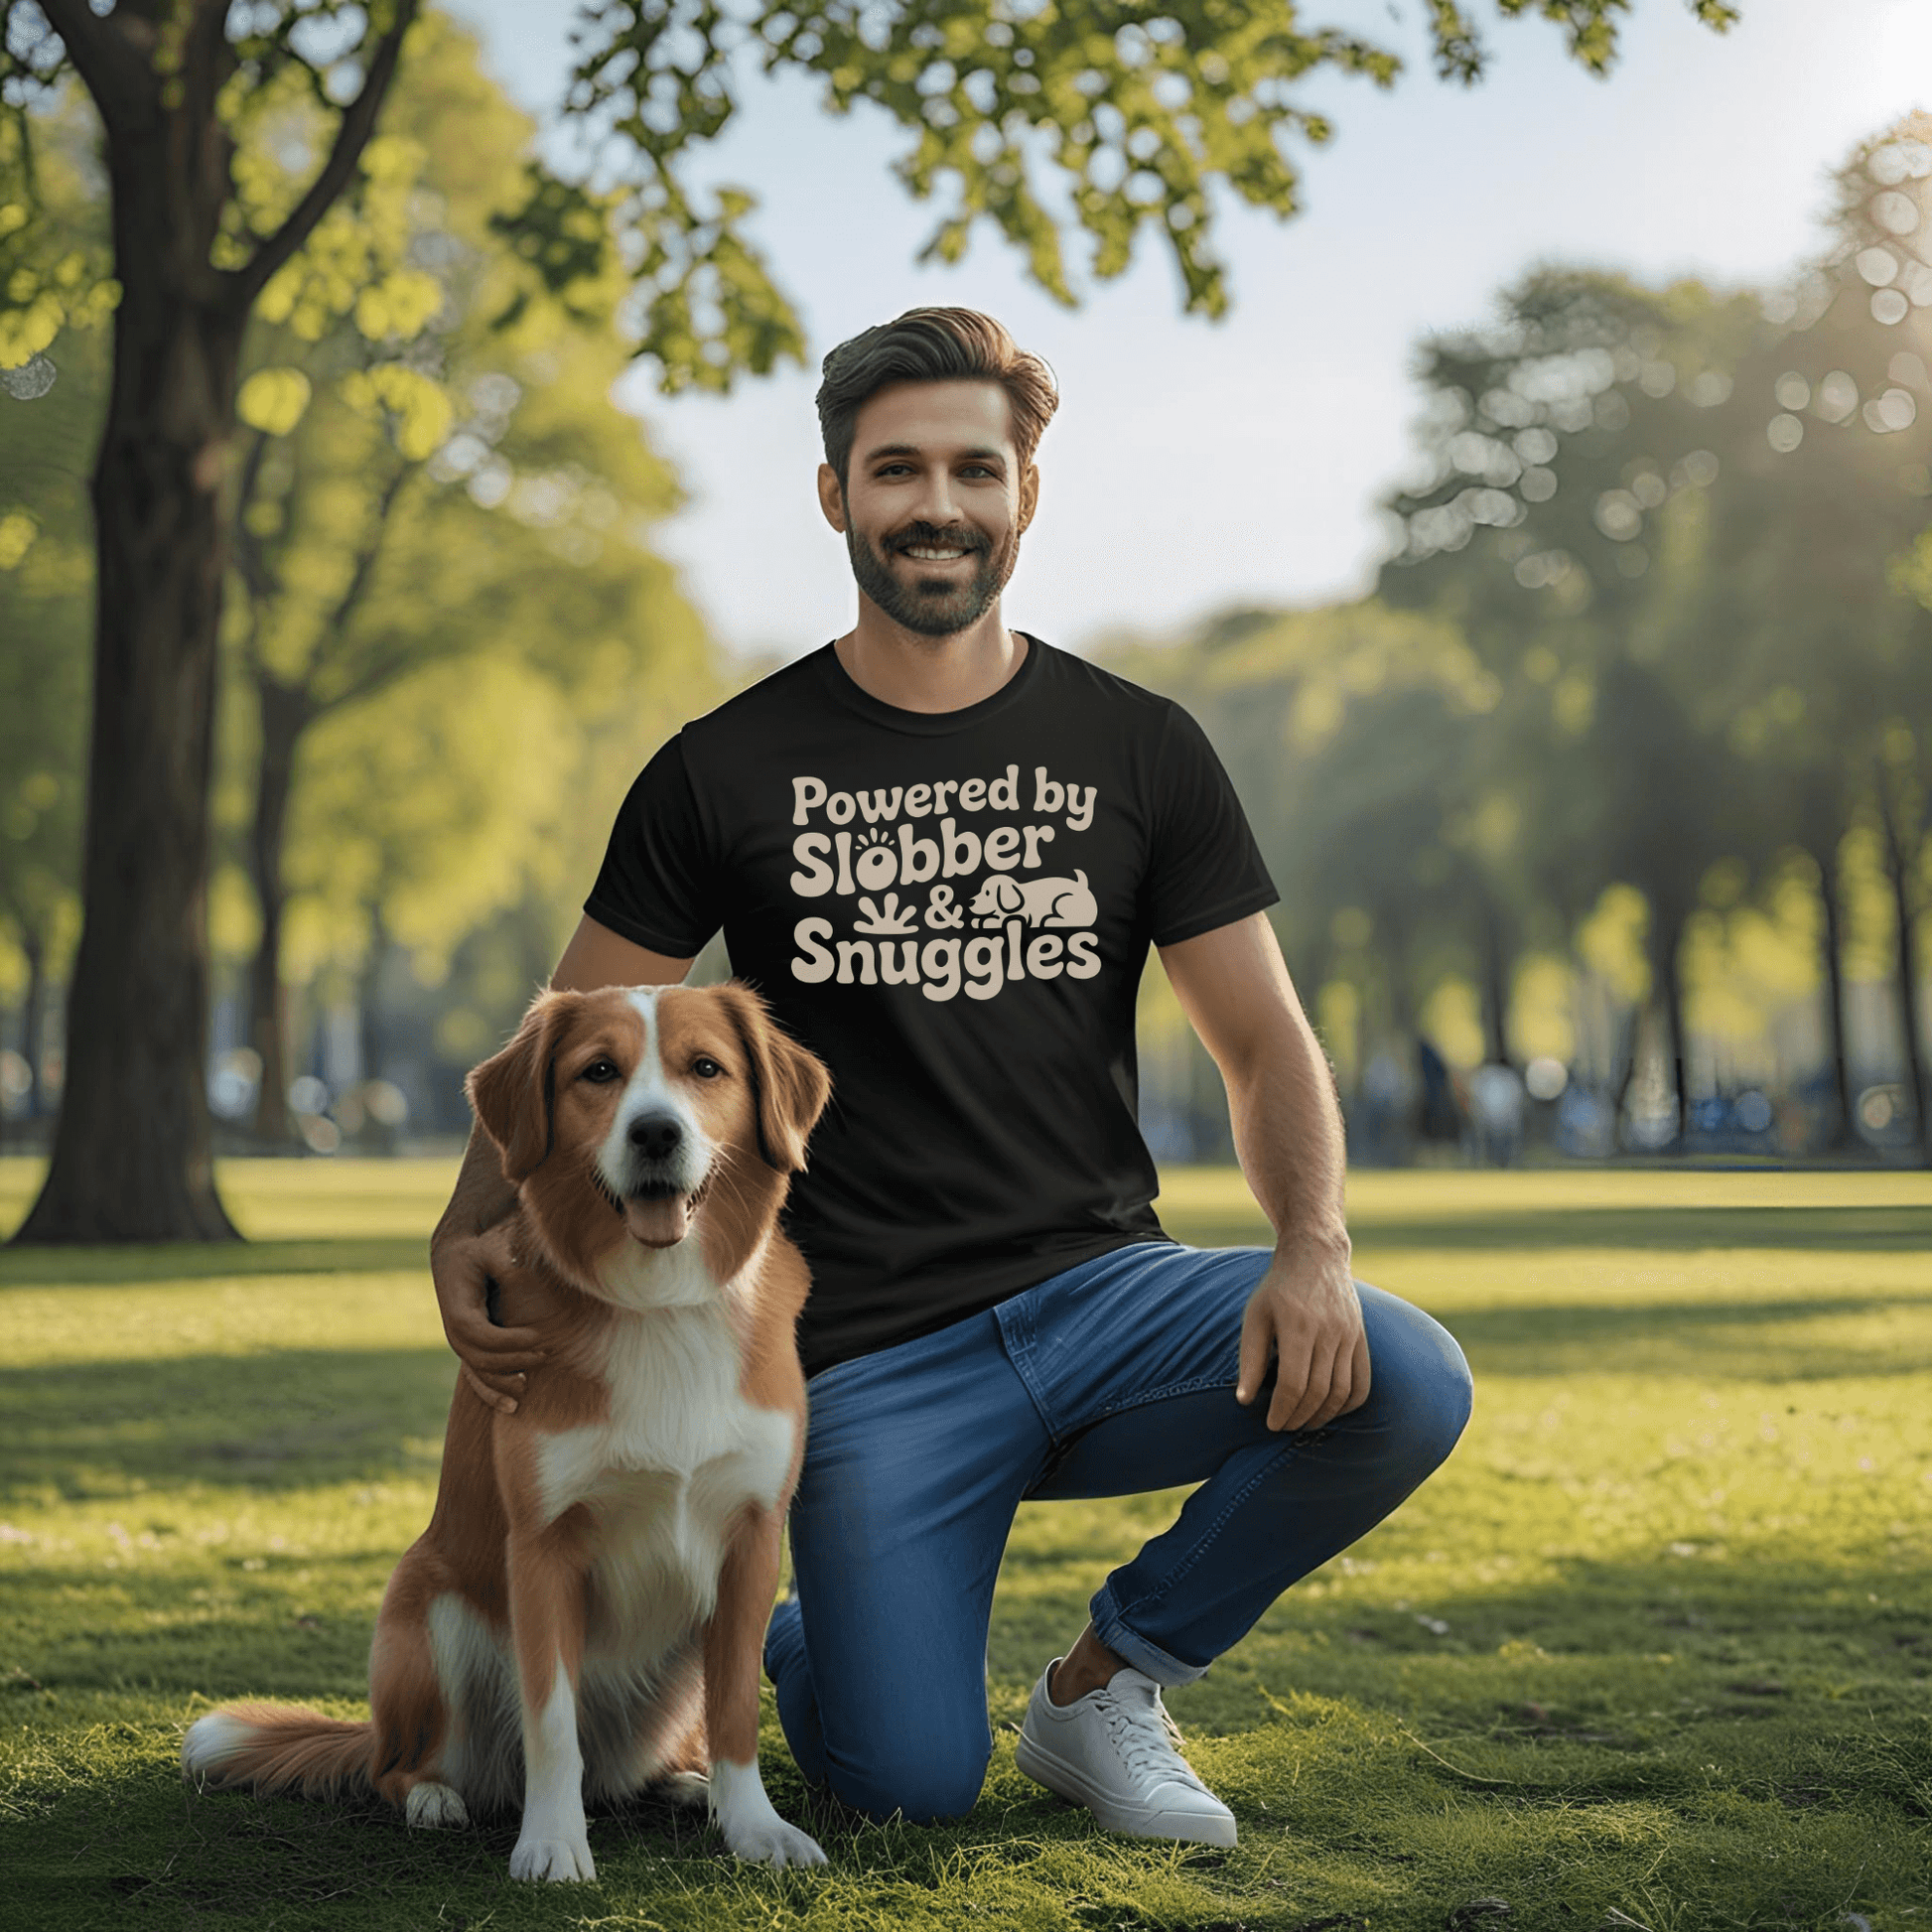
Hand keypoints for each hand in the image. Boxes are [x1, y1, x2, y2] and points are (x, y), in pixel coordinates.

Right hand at [431, 1222, 546, 1413]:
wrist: (459, 1253)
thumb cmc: (482, 1248)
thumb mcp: (493, 1247)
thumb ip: (506, 1259)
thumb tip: (520, 1270)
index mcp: (457, 1304)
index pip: (477, 1332)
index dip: (506, 1341)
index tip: (538, 1337)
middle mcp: (453, 1326)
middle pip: (478, 1356)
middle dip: (511, 1361)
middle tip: (545, 1355)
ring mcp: (458, 1340)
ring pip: (477, 1371)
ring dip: (501, 1383)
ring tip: (528, 1387)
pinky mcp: (469, 1346)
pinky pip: (476, 1376)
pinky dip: (492, 1392)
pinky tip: (512, 1407)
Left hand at [1235, 1236, 1368, 1431]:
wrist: (1316, 1254)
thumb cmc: (1278, 1287)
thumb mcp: (1255, 1315)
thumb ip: (1250, 1358)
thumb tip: (1244, 1400)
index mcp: (1297, 1324)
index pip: (1294, 1383)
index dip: (1282, 1410)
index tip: (1270, 1424)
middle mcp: (1328, 1331)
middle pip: (1318, 1392)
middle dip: (1299, 1417)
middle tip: (1283, 1427)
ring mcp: (1350, 1334)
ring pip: (1342, 1391)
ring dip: (1323, 1416)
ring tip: (1303, 1422)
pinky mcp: (1361, 1337)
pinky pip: (1363, 1381)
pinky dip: (1349, 1404)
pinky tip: (1330, 1410)